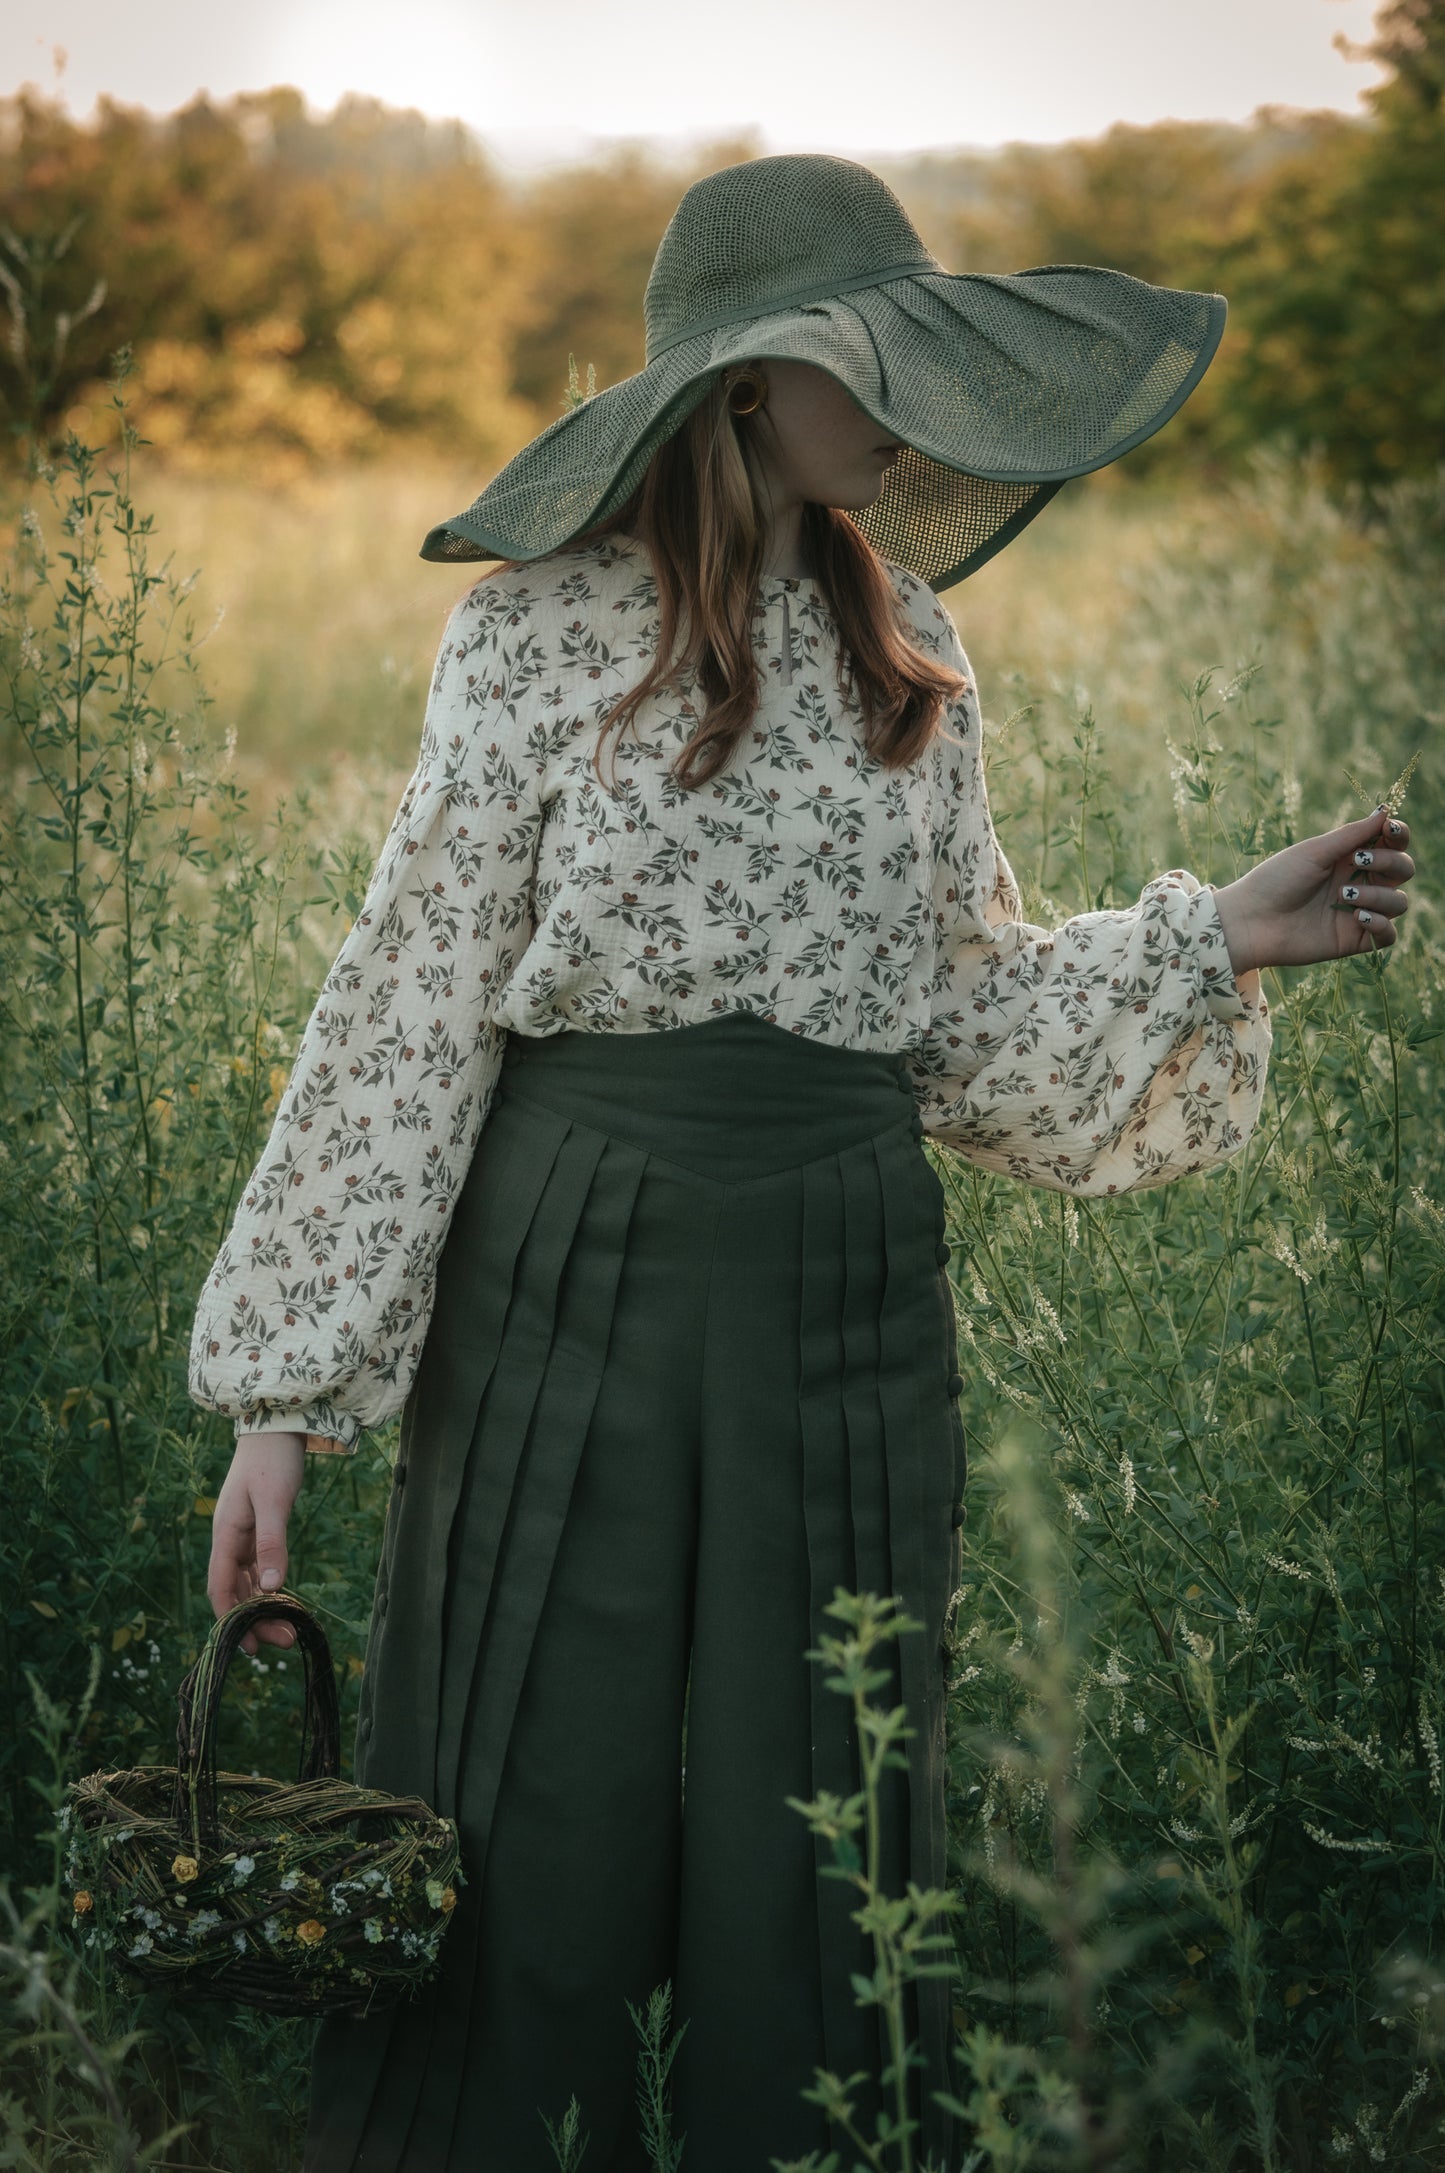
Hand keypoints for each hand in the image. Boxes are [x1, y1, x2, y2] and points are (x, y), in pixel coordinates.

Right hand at [207, 1432, 305, 1654]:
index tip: (250, 1647)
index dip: (231, 1620)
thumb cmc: (272, 1459)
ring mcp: (242, 1534)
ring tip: (289, 1630)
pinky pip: (259, 1567)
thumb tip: (270, 1587)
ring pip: (248, 1582)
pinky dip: (269, 1587)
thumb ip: (272, 1542)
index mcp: (225, 1534)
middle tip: (284, 1642)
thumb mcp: (273, 1501)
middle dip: (254, 1620)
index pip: (220, 1588)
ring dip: (264, 1607)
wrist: (276, 1424)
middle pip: (235, 1590)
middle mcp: (229, 1538)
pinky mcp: (258, 1528)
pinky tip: (285, 1601)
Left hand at [1211, 806, 1415, 975]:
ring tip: (1344, 895)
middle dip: (1390, 862)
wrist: (1251, 921)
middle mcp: (1361, 882)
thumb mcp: (1315, 851)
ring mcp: (1360, 912)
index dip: (1398, 834)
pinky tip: (1357, 918)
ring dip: (1379, 895)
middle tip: (1359, 861)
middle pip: (1403, 869)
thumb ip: (1353, 834)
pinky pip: (1389, 935)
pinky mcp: (1355, 940)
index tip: (1389, 829)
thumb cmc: (1276, 880)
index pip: (1392, 842)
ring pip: (1399, 902)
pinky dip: (1381, 924)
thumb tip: (1386, 810)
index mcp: (1351, 856)